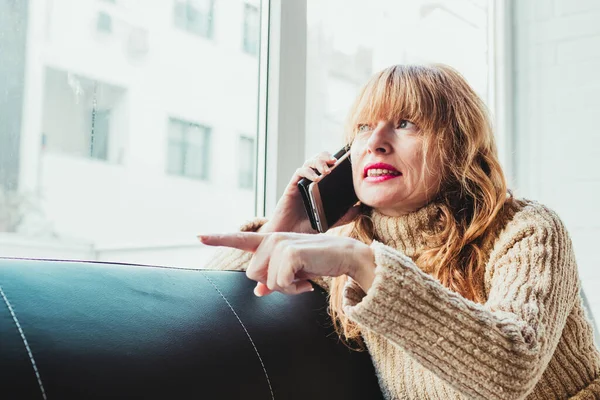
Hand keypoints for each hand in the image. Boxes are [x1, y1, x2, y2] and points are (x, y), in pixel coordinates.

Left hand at [199, 231, 375, 296]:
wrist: (345, 257)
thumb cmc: (319, 263)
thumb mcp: (293, 272)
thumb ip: (274, 279)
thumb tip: (258, 292)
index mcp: (269, 240)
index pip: (239, 239)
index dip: (217, 238)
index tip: (198, 236)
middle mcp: (271, 239)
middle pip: (253, 275)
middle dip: (274, 283)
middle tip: (296, 277)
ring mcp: (279, 244)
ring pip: (267, 282)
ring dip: (286, 287)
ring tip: (303, 276)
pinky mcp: (289, 253)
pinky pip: (280, 283)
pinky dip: (294, 288)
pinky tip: (307, 279)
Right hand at [262, 151, 359, 233]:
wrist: (289, 234)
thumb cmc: (307, 227)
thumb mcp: (330, 221)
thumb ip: (344, 216)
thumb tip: (360, 208)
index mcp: (321, 186)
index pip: (328, 167)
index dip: (336, 161)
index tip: (346, 161)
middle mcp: (311, 182)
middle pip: (318, 160)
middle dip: (326, 157)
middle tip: (335, 161)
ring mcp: (302, 183)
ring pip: (309, 162)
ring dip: (319, 162)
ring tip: (327, 170)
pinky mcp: (292, 186)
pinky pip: (300, 172)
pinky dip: (308, 172)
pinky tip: (316, 178)